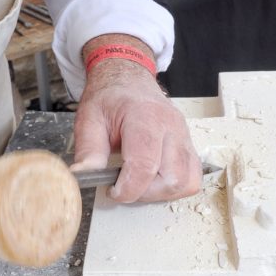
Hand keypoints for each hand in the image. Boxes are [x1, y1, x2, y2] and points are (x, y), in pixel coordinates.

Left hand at [72, 40, 200, 202]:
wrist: (129, 81)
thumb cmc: (110, 99)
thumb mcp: (89, 119)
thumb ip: (88, 150)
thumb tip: (83, 176)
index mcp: (144, 117)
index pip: (145, 166)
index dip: (128, 189)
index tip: (113, 190)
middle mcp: (171, 127)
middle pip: (171, 179)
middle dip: (144, 193)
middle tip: (125, 185)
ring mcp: (184, 136)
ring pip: (186, 182)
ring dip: (161, 193)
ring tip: (140, 183)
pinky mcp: (189, 145)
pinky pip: (193, 176)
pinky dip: (175, 186)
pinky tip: (155, 180)